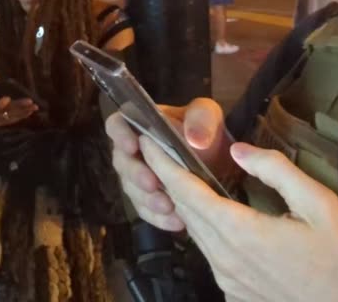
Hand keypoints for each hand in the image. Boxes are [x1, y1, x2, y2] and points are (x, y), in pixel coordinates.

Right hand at [0, 73, 36, 126]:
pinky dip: (25, 113)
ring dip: (24, 111)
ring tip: (34, 105)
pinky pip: (17, 118)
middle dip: (18, 106)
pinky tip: (32, 108)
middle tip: (30, 100)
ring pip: (13, 117)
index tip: (7, 98)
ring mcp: (0, 121)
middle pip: (6, 113)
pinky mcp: (8, 121)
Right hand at [104, 97, 235, 231]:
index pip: (117, 125)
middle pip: (121, 162)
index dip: (119, 135)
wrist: (220, 161)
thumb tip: (195, 140)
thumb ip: (201, 120)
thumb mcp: (208, 115)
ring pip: (131, 189)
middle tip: (153, 184)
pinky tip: (177, 223)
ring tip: (169, 207)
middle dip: (135, 174)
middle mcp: (134, 151)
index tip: (133, 146)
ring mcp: (139, 177)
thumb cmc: (207, 130)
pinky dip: (159, 218)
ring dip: (147, 200)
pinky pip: (146, 211)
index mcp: (141, 123)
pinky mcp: (149, 199)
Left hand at [141, 139, 337, 301]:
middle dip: (168, 178)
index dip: (162, 163)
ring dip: (185, 204)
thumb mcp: (320, 204)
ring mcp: (227, 279)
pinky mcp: (234, 293)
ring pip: (195, 233)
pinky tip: (215, 215)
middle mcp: (224, 258)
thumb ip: (275, 171)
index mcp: (239, 231)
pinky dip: (205, 229)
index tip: (146, 140)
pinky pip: (211, 254)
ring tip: (182, 175)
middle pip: (184, 211)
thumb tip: (239, 150)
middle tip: (160, 149)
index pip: (185, 191)